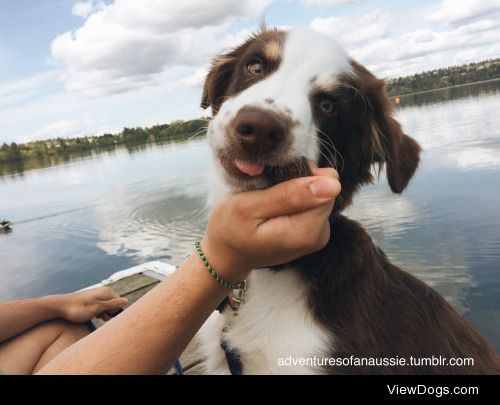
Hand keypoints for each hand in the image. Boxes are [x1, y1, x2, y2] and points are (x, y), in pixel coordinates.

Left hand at [59, 287, 127, 322]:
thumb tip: (127, 301)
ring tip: (95, 317)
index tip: (106, 317)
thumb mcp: (97, 308)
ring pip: (107, 307)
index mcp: (107, 292)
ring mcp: (97, 296)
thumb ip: (112, 304)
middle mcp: (103, 292)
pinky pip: (100, 307)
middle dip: (110, 313)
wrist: (60, 306)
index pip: (120, 303)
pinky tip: (92, 315)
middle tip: (100, 318)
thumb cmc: (78, 309)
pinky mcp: (92, 300)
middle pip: (114, 305)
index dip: (115, 312)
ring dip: (103, 314)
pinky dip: (98, 312)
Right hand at [201, 164, 339, 282]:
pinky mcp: (312, 233)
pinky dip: (295, 199)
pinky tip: (275, 205)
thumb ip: (290, 195)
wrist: (225, 254)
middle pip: (326, 191)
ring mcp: (316, 236)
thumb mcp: (250, 206)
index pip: (328, 187)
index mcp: (305, 232)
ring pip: (320, 196)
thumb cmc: (230, 229)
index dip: (304, 174)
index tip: (276, 178)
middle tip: (268, 188)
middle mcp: (318, 236)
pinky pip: (312, 205)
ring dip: (296, 190)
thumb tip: (333, 185)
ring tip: (269, 198)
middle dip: (300, 181)